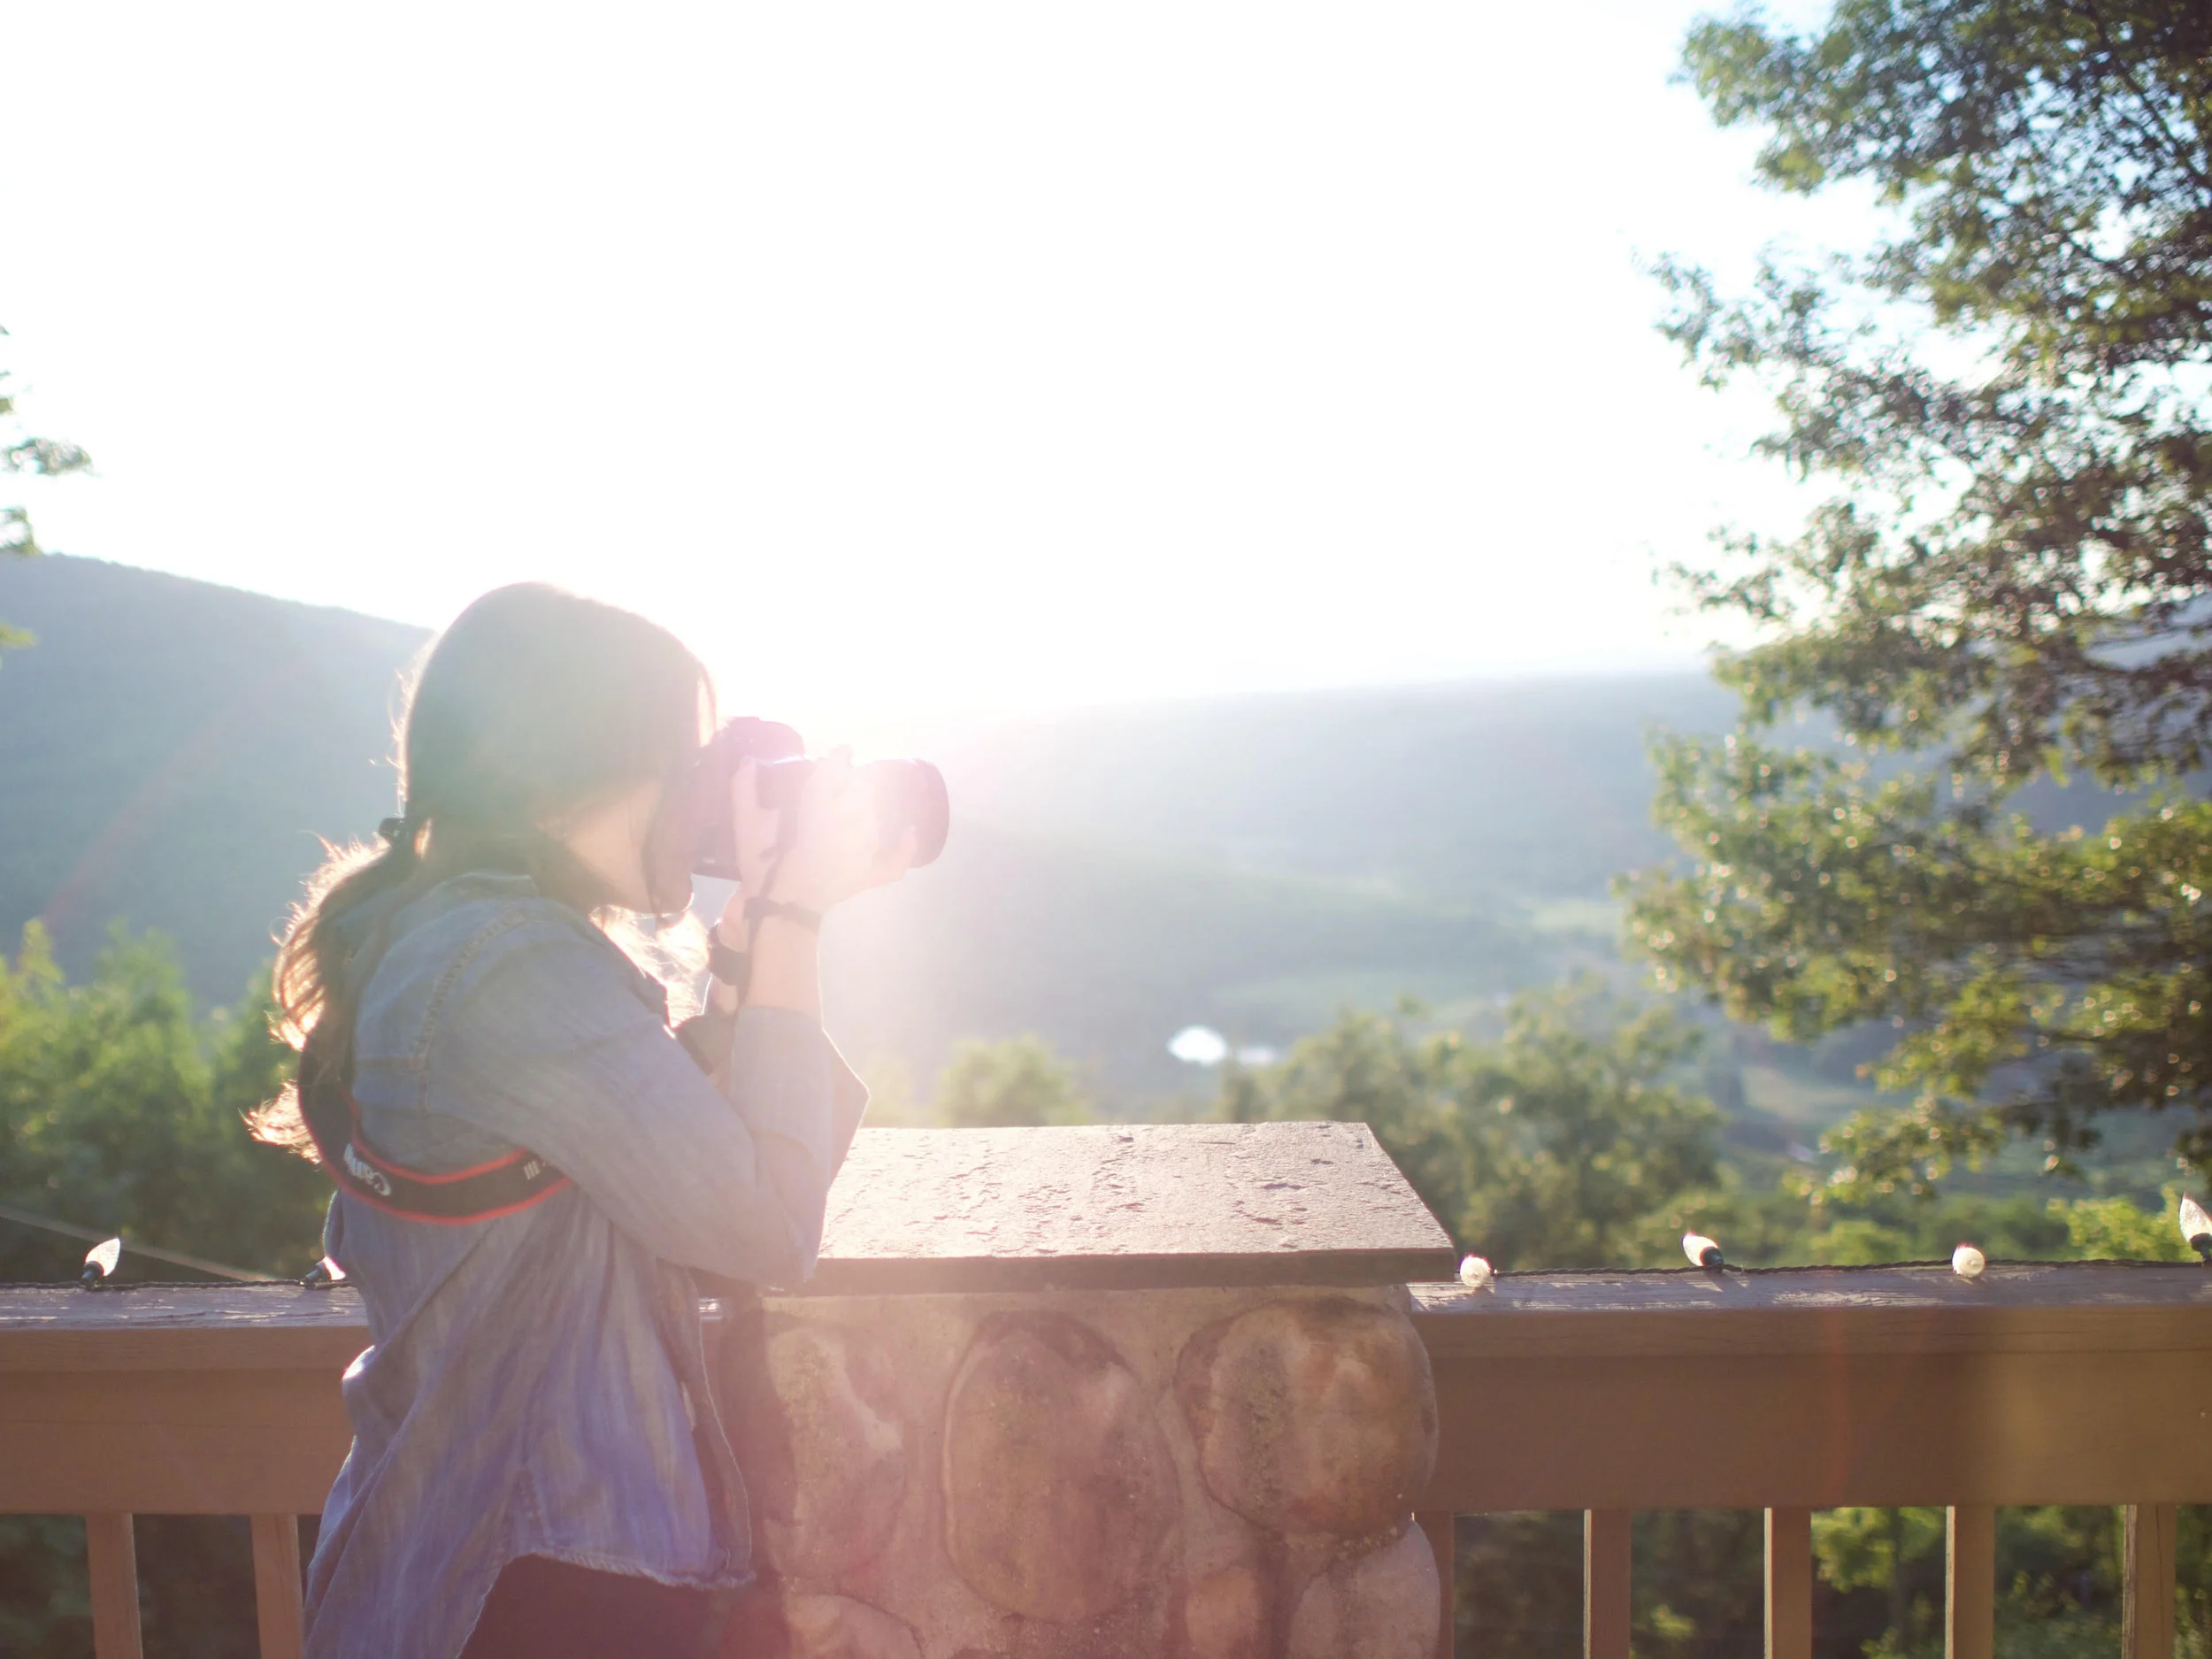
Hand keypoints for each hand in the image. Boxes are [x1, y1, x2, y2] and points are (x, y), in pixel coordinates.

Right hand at [728, 750, 916, 916]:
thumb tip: (748, 761)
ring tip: (857, 807)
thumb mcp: (746, 828)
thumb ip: (744, 791)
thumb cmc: (762, 868)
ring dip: (869, 808)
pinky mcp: (867, 876)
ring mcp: (860, 854)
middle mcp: (844, 828)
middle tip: (846, 784)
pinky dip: (904, 848)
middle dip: (856, 783)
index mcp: (815, 812)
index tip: (842, 752)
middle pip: (863, 792)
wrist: (777, 910)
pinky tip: (908, 832)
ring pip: (876, 818)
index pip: (834, 773)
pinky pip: (894, 863)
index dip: (840, 758)